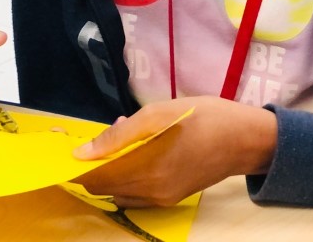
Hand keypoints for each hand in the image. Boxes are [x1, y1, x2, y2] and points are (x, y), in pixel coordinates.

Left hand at [72, 97, 277, 206]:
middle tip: (100, 135)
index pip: (96, 179)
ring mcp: (163, 198)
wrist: (246, 138)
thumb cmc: (202, 117)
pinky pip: (137, 193)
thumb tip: (82, 154)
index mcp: (146, 171)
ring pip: (120, 190)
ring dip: (111, 170)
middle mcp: (152, 192)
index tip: (67, 147)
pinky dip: (128, 175)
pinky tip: (136, 150)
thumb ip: (117, 135)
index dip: (79, 165)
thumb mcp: (157, 114)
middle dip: (94, 165)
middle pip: (105, 187)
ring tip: (121, 139)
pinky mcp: (173, 197)